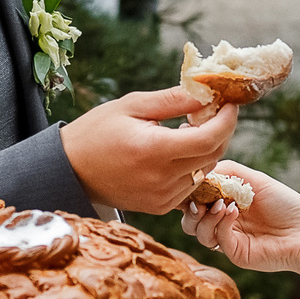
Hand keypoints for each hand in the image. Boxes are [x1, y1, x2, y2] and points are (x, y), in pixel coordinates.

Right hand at [58, 88, 239, 213]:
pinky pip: (191, 185)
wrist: (70, 170)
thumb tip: (206, 91)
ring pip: (205, 171)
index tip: (229, 103)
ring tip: (188, 130)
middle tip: (211, 111)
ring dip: (207, 149)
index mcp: (153, 150)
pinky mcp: (160, 207)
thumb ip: (172, 100)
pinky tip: (176, 152)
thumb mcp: (131, 105)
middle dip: (221, 131)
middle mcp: (161, 179)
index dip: (227, 119)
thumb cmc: (97, 132)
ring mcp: (161, 197)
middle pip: (214, 155)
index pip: (209, 138)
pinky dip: (193, 167)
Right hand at [179, 160, 299, 281]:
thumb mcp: (253, 179)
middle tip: (198, 199)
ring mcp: (228, 238)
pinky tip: (233, 212)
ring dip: (204, 216)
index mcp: (226, 202)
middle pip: (189, 218)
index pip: (196, 199)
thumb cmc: (285, 203)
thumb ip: (224, 171)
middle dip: (189, 208)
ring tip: (221, 204)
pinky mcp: (234, 253)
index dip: (187, 193)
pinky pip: (215, 239)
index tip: (184, 183)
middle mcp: (224, 221)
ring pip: (197, 231)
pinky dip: (219, 223)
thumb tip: (197, 173)